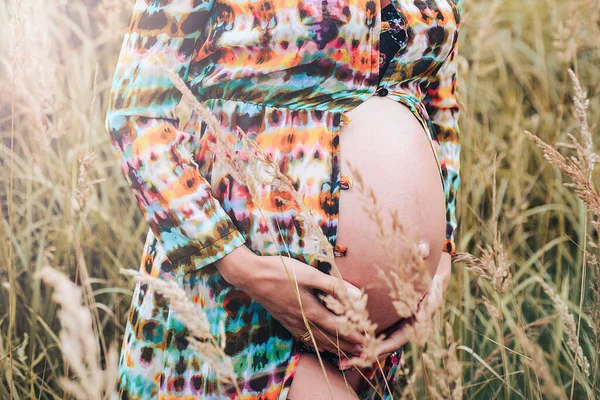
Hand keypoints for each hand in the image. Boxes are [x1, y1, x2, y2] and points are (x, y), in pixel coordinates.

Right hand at [215, 245, 366, 355]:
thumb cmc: (282, 272)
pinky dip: (316, 344)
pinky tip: (320, 346)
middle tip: (362, 352)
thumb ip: (333, 286)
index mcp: (311, 311)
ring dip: (333, 347)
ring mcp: (292, 322)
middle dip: (347, 345)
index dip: (352, 335)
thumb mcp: (310, 274)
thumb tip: (355, 295)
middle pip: (329, 338)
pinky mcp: (284, 320)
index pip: (337, 327)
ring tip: (346, 353)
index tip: (365, 341)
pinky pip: (304, 338)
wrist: (252, 276)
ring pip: (316, 340)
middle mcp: (302, 321)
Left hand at [338, 252, 451, 369]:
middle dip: (364, 356)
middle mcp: (407, 325)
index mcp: (418, 318)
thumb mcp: (425, 262)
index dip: (382, 346)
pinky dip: (361, 340)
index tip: (365, 352)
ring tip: (340, 361)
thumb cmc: (428, 267)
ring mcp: (398, 324)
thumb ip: (422, 258)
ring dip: (360, 353)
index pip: (398, 338)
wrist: (433, 270)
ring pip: (378, 343)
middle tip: (344, 363)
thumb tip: (422, 250)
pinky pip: (375, 334)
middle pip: (385, 347)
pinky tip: (343, 344)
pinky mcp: (389, 320)